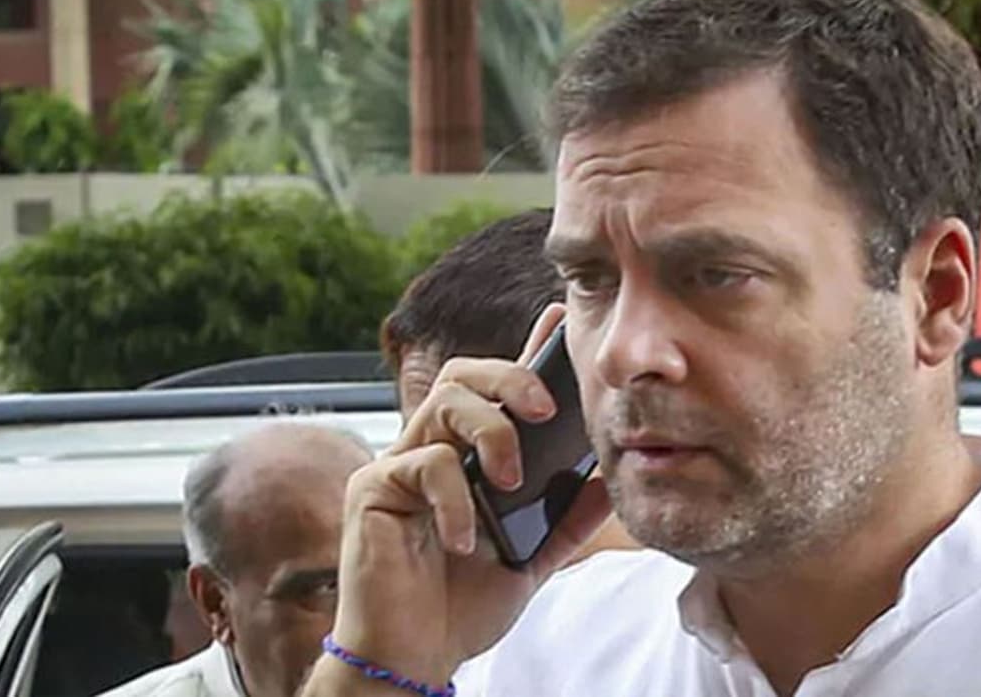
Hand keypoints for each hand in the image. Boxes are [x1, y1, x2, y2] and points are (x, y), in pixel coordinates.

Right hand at [301, 304, 611, 692]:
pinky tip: (464, 540)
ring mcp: (397, 464)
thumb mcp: (532, 557)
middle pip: (461, 373)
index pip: (496, 391)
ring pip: (443, 402)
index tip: (560, 321)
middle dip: (510, 377)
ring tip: (508, 481)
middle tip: (545, 411)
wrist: (415, 658)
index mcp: (466, 458)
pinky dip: (455, 499)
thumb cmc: (461, 607)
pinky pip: (422, 463)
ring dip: (489, 431)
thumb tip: (608, 478)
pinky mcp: (372, 488)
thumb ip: (565, 517)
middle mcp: (428, 448)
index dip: (526, 351)